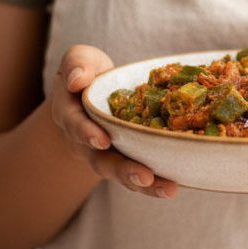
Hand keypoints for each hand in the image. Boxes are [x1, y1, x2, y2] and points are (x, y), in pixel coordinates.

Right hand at [50, 45, 177, 198]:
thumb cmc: (87, 73)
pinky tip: (176, 183)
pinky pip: (139, 173)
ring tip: (168, 188)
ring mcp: (107, 155)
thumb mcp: (80, 59)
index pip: (76, 125)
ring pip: (123, 174)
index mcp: (71, 114)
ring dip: (145, 184)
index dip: (87, 133)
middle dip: (123, 170)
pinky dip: (156, 182)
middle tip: (144, 176)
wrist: (91, 94)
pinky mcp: (127, 158)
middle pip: (101, 161)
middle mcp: (86, 142)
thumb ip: (77, 65)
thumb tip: (77, 80)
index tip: (103, 140)